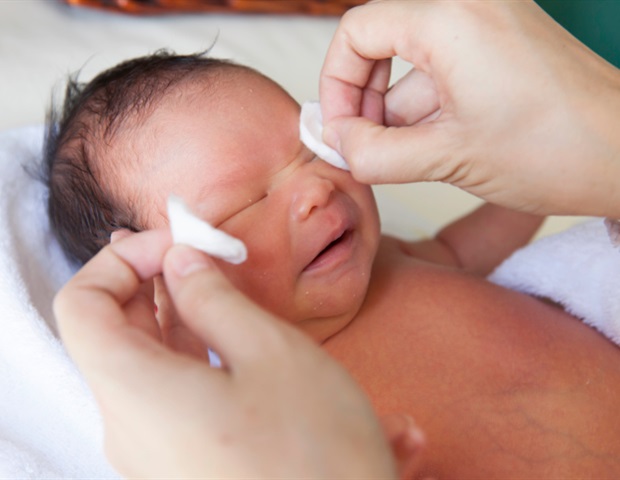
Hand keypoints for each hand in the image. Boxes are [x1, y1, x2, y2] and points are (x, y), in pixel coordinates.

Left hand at [54, 230, 421, 477]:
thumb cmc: (312, 454)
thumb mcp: (270, 352)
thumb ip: (214, 297)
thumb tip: (182, 261)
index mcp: (136, 393)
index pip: (82, 304)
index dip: (123, 260)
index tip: (177, 244)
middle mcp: (131, 428)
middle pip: (117, 333)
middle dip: (158, 282)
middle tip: (205, 254)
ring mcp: (155, 452)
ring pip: (151, 365)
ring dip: (186, 319)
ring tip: (232, 290)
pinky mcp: (184, 464)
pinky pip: (176, 398)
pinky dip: (202, 359)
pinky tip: (248, 345)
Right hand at [320, 0, 619, 216]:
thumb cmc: (559, 149)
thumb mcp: (448, 158)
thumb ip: (375, 153)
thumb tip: (337, 143)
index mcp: (451, 19)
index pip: (358, 31)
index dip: (336, 83)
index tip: (341, 129)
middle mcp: (470, 8)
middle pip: (381, 43)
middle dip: (364, 101)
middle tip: (361, 145)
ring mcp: (489, 26)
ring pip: (412, 67)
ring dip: (396, 115)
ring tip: (401, 159)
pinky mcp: (501, 50)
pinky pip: (442, 73)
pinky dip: (426, 111)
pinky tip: (430, 149)